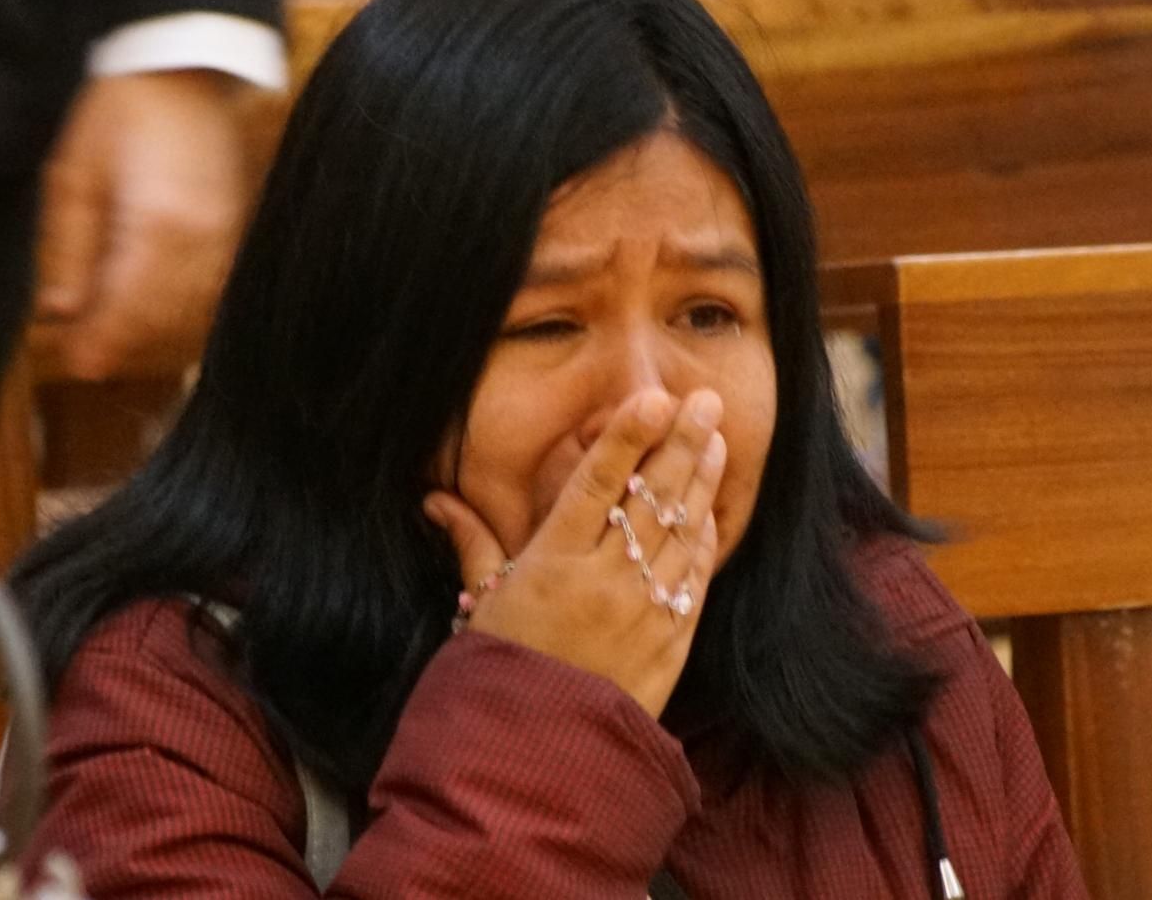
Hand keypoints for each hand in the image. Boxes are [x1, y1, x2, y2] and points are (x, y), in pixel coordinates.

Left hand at [34, 70, 252, 378]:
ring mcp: (228, 239)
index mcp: (159, 224)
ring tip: (117, 344)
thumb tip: (62, 312)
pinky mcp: (237, 236)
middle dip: (126, 346)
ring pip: (195, 314)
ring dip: (156, 338)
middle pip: (165, 320)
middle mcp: (203, 241)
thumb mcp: (75, 177)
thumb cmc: (122, 116)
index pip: (130, 308)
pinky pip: (215, 294)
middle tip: (87, 360)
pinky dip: (185, 316)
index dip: (102, 343)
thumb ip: (70, 250)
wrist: (181, 74)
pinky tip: (158, 320)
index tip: (77, 364)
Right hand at [423, 388, 726, 717]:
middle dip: (682, 443)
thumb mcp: (483, 602)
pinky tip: (710, 507)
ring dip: (702, 482)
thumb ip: (472, 542)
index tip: (655, 398)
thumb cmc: (504, 669)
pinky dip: (705, 539)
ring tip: (717, 437)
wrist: (540, 754)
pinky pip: (694, 578)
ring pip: (681, 531)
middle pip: (651, 498)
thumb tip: (435, 500)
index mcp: (553, 564)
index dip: (628, 436)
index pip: (598, 484)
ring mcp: (642, 612)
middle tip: (705, 399)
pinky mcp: (670, 643)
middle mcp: (603, 582)